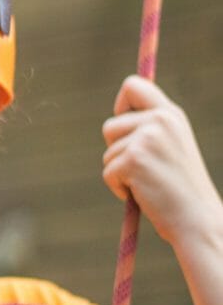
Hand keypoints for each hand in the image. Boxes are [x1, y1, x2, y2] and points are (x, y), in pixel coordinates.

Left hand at [102, 75, 221, 245]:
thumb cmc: (179, 188)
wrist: (197, 219)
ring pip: (108, 152)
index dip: (121, 104)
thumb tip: (115, 123)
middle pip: (110, 126)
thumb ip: (150, 129)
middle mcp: (160, 120)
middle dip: (117, 150)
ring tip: (148, 182)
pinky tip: (142, 194)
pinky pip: (108, 172)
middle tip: (143, 168)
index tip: (125, 126)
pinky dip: (118, 188)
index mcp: (171, 115)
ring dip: (120, 172)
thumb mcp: (170, 147)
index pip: (133, 85)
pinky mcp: (134, 159)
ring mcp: (147, 138)